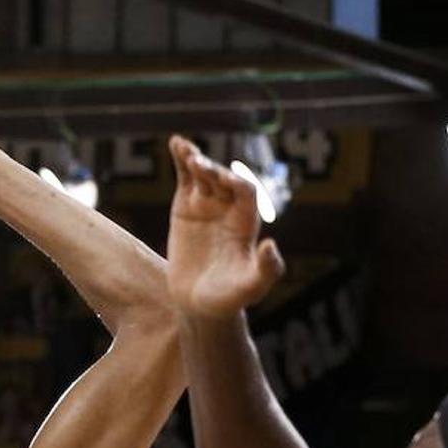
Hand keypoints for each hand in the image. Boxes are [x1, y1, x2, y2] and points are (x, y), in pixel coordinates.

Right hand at [165, 136, 284, 318]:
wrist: (200, 305)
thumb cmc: (230, 298)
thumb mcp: (251, 287)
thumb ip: (267, 269)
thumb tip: (272, 245)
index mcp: (246, 223)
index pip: (246, 193)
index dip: (237, 183)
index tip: (225, 180)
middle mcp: (229, 208)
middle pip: (223, 179)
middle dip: (213, 171)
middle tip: (199, 166)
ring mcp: (207, 205)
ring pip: (204, 174)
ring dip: (196, 160)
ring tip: (186, 150)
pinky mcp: (186, 207)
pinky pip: (186, 178)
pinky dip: (181, 160)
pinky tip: (176, 143)